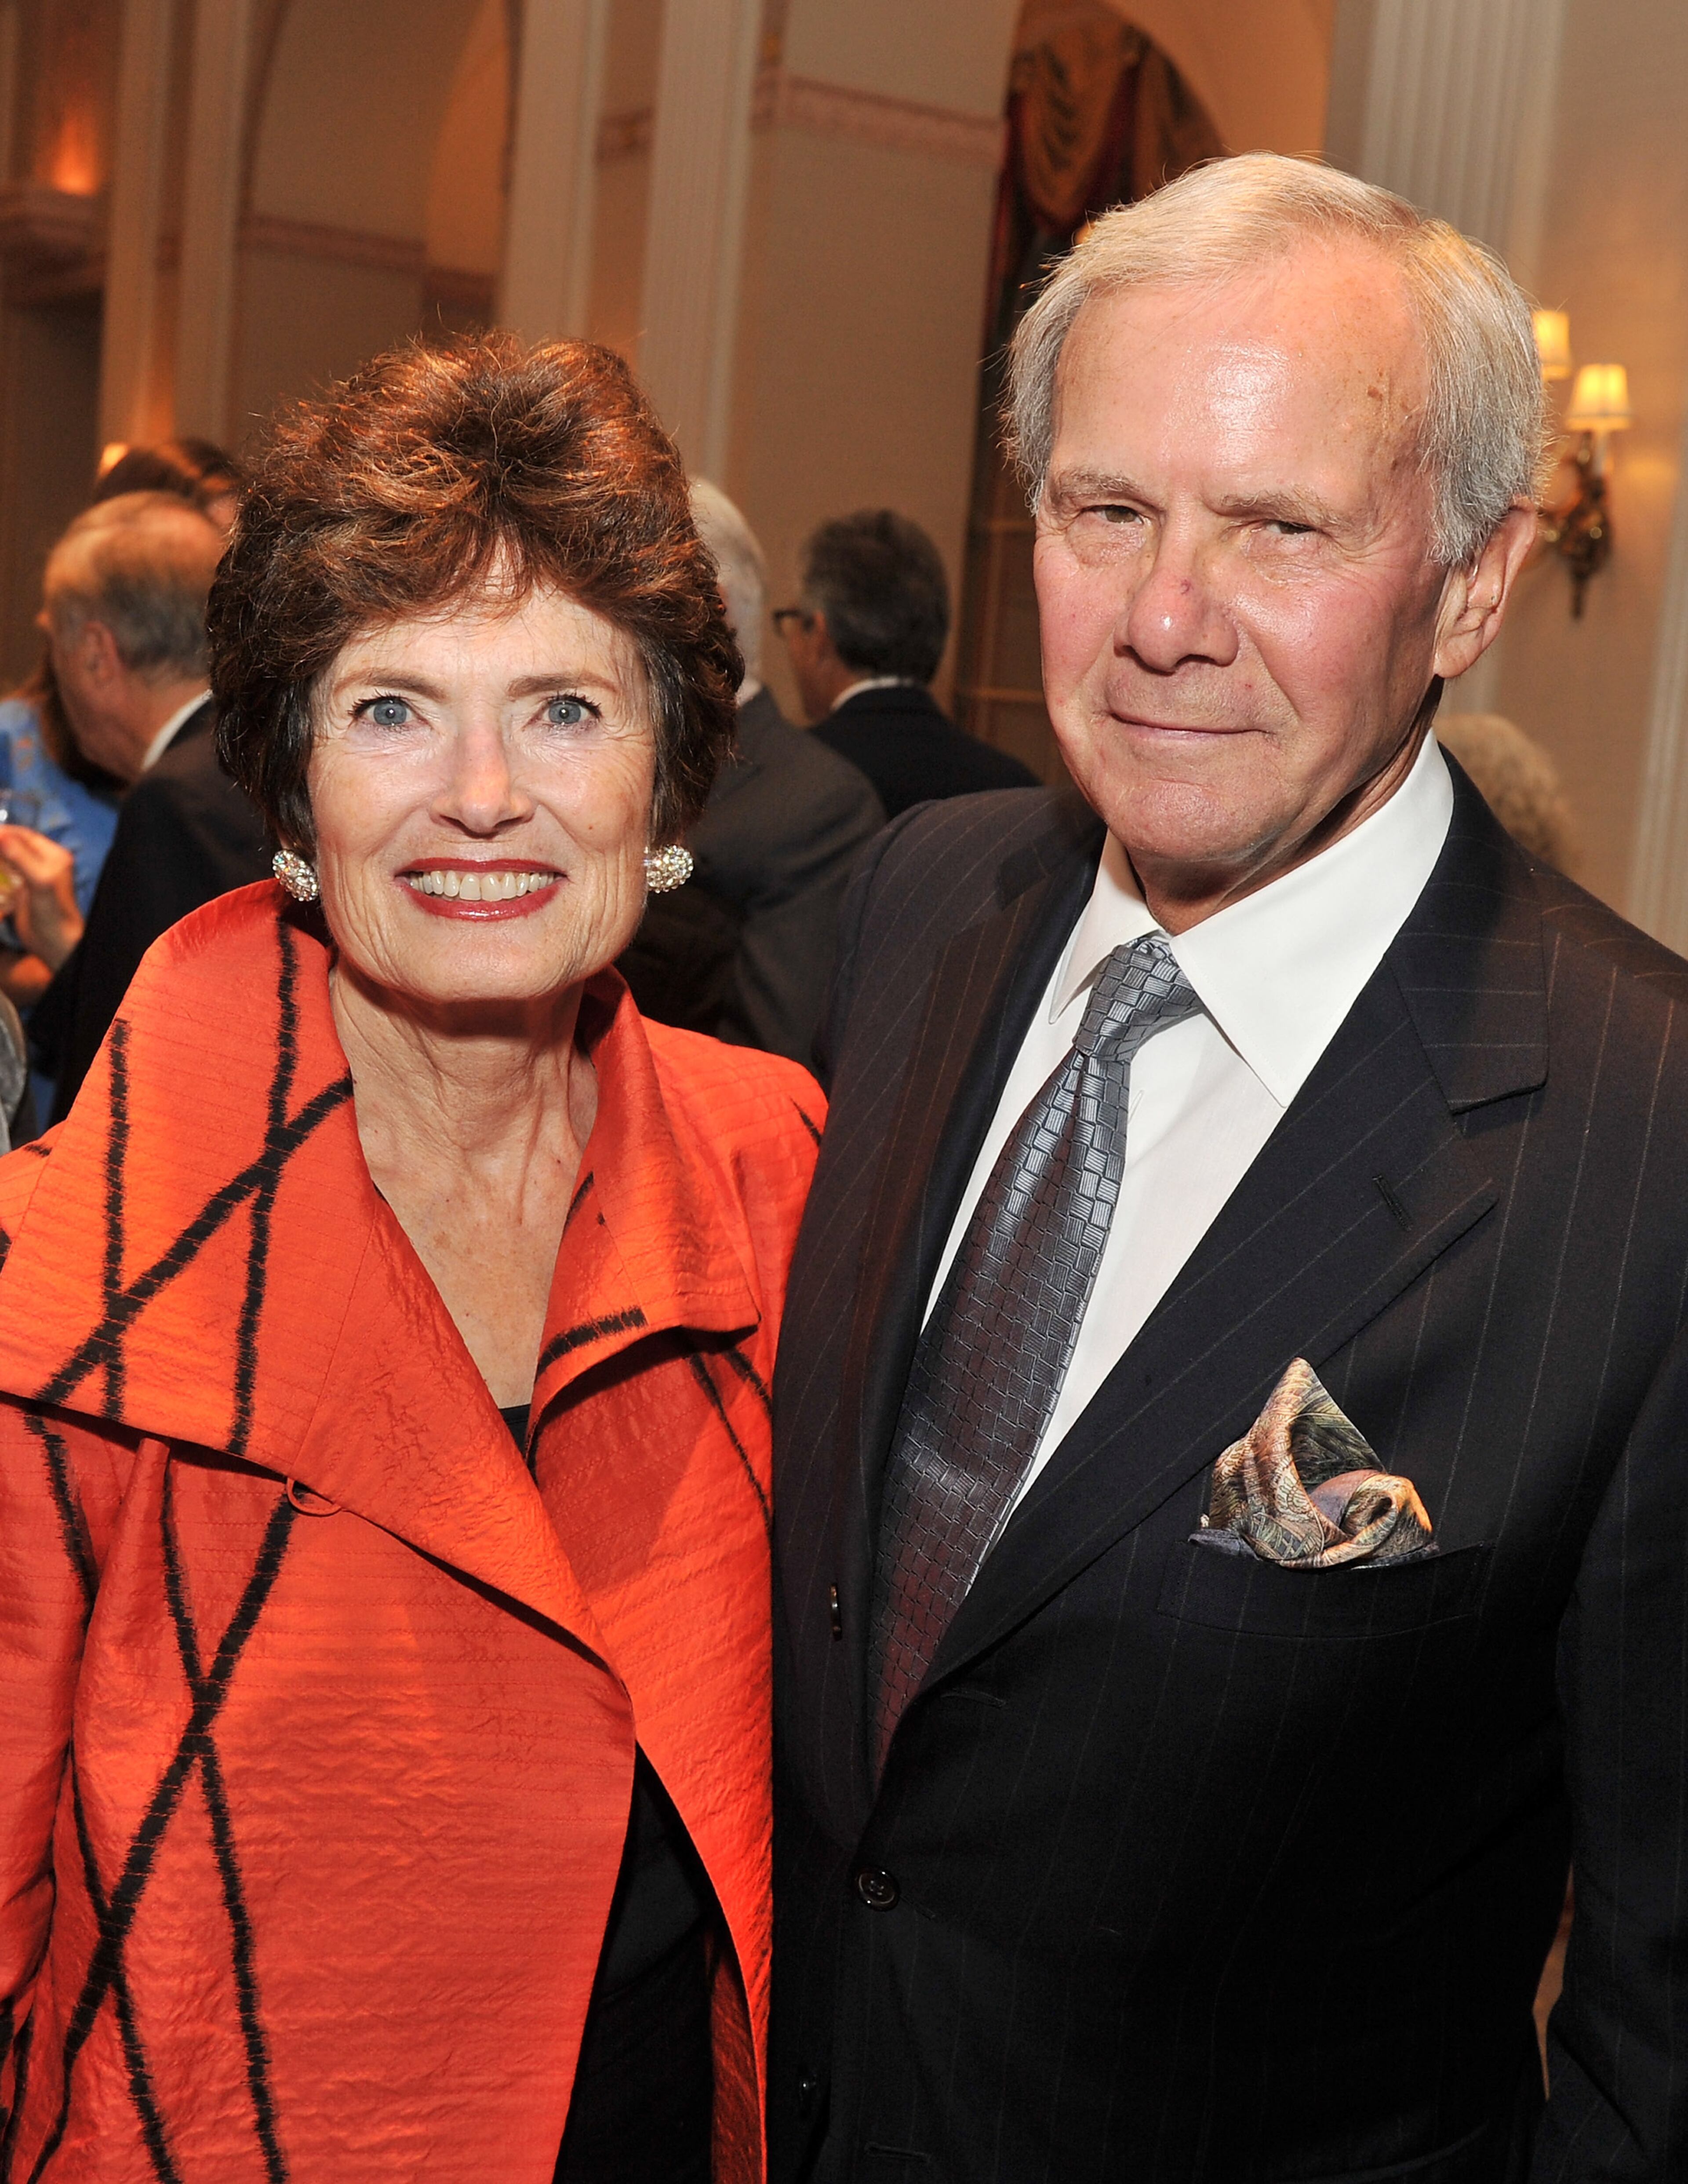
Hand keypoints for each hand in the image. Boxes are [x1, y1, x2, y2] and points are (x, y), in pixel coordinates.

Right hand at [0, 825, 81, 970]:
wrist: (55, 944)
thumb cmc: (53, 912)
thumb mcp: (39, 880)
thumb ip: (21, 857)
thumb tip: (1, 834)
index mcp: (53, 856)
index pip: (24, 835)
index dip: (3, 831)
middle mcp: (44, 863)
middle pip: (14, 845)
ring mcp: (31, 877)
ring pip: (7, 859)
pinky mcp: (21, 890)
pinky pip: (4, 874)